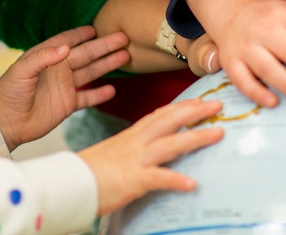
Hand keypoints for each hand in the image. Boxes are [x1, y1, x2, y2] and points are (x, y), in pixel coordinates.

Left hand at [0, 26, 129, 151]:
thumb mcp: (21, 70)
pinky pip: (87, 98)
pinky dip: (99, 94)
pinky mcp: (67, 104)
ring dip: (107, 64)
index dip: (81, 34)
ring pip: (91, 72)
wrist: (4, 123)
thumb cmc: (8, 93)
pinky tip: (112, 90)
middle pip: (86, 55)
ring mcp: (64, 87)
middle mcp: (59, 70)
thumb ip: (43, 57)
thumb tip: (66, 47)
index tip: (97, 27)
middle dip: (104, 46)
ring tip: (125, 56)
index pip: (68, 41)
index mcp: (47, 57)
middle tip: (123, 38)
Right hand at [78, 98, 223, 215]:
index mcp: (132, 136)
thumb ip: (135, 148)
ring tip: (218, 134)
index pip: (161, 114)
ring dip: (196, 137)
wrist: (68, 184)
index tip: (200, 100)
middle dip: (195, 111)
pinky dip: (176, 180)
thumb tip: (154, 149)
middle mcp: (136, 143)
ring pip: (171, 144)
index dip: (182, 106)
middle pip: (169, 120)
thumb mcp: (116, 153)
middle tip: (218, 104)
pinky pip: (159, 178)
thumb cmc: (89, 173)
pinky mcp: (133, 180)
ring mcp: (136, 160)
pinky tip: (192, 184)